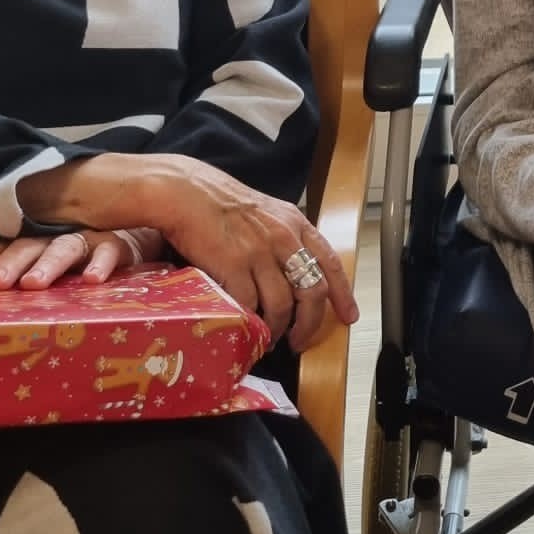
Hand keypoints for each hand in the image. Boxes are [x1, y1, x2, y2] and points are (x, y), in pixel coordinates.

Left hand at [0, 226, 163, 291]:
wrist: (139, 234)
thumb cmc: (87, 254)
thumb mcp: (55, 260)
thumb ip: (29, 270)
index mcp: (37, 239)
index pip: (5, 245)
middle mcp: (58, 235)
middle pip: (29, 245)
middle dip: (10, 263)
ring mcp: (89, 237)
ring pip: (65, 247)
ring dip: (48, 264)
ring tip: (33, 284)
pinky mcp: (120, 243)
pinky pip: (110, 251)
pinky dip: (101, 264)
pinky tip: (91, 279)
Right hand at [11, 153, 357, 353]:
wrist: (184, 192)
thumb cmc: (220, 203)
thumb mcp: (264, 213)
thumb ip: (283, 237)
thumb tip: (294, 270)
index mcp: (295, 223)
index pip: (330, 262)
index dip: (342, 294)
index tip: (349, 316)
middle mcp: (284, 237)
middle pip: (311, 292)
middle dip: (310, 323)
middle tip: (300, 341)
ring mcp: (260, 252)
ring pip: (281, 305)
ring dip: (278, 329)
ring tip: (269, 338)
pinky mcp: (234, 265)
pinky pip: (249, 306)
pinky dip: (250, 324)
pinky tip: (246, 329)